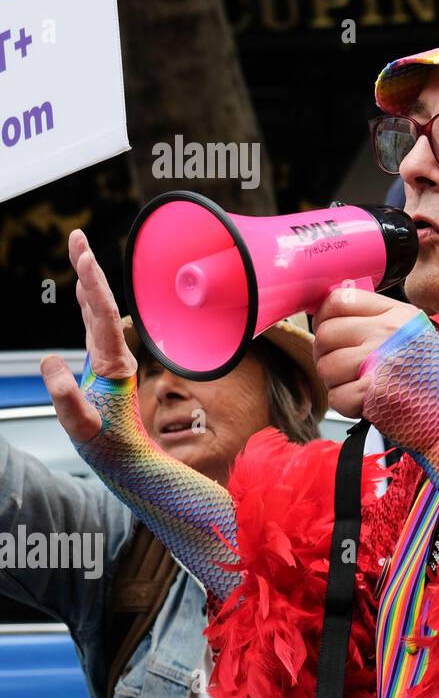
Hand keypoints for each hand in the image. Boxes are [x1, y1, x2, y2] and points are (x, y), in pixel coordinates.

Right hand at [40, 230, 137, 443]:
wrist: (129, 460)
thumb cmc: (108, 446)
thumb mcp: (81, 426)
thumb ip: (66, 398)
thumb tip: (50, 361)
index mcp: (112, 364)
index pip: (101, 315)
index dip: (92, 283)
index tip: (84, 255)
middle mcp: (115, 355)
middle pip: (102, 304)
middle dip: (89, 269)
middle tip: (77, 237)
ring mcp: (110, 359)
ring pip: (98, 312)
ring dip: (89, 282)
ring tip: (80, 252)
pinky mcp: (104, 366)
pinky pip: (94, 327)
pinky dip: (88, 303)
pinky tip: (84, 291)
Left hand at [312, 286, 423, 417]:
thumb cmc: (431, 375)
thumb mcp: (412, 331)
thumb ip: (376, 318)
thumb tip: (327, 315)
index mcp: (395, 314)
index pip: (338, 300)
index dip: (325, 318)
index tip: (333, 334)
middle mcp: (387, 333)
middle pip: (325, 334)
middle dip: (327, 354)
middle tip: (344, 366)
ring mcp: (381, 362)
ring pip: (326, 367)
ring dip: (336, 382)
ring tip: (359, 385)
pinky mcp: (375, 393)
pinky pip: (336, 396)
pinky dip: (347, 404)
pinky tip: (366, 402)